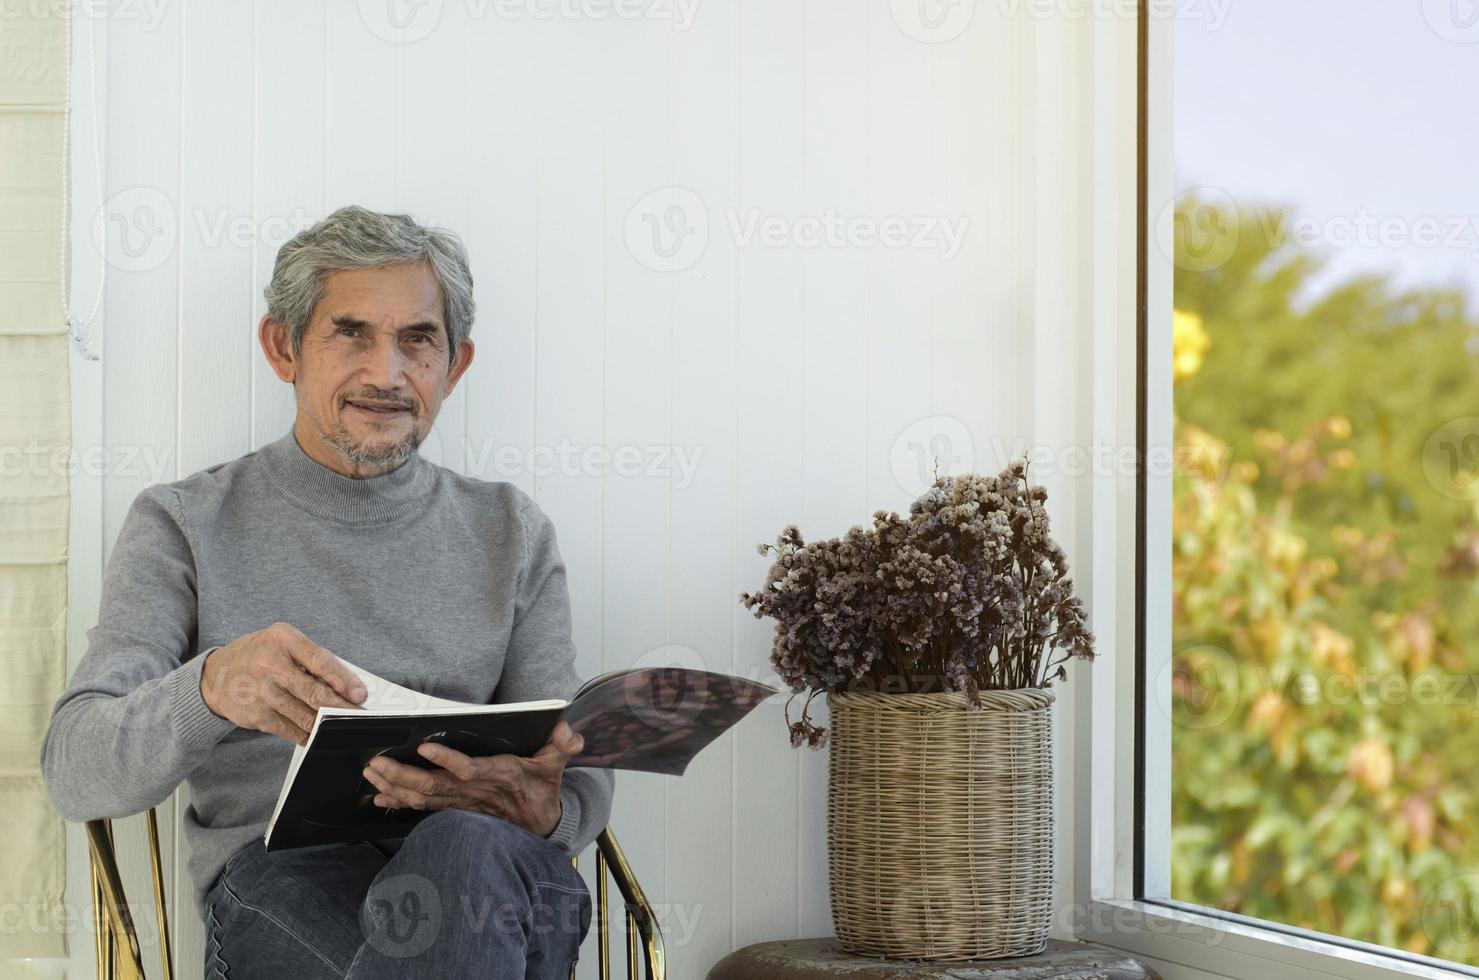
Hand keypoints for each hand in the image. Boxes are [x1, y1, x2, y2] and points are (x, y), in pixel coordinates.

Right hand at [200, 622, 366, 744]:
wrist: (216, 675)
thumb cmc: (259, 655)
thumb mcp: (283, 643)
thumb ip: (311, 658)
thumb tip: (345, 683)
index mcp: (283, 639)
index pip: (320, 660)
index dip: (343, 679)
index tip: (359, 693)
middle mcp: (270, 665)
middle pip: (314, 692)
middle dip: (340, 706)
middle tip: (357, 714)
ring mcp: (262, 693)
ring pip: (305, 715)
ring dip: (327, 723)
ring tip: (343, 725)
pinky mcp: (257, 716)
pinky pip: (290, 729)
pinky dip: (308, 734)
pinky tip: (318, 734)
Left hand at [361, 721, 584, 837]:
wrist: (541, 825)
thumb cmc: (543, 788)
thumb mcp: (558, 763)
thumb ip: (564, 745)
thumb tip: (569, 730)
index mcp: (499, 775)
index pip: (470, 770)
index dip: (448, 761)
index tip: (425, 747)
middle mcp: (475, 792)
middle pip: (435, 786)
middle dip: (403, 775)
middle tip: (377, 762)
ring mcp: (462, 803)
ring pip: (424, 797)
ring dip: (396, 786)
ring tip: (371, 773)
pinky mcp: (454, 809)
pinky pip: (423, 807)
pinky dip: (400, 801)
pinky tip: (379, 795)